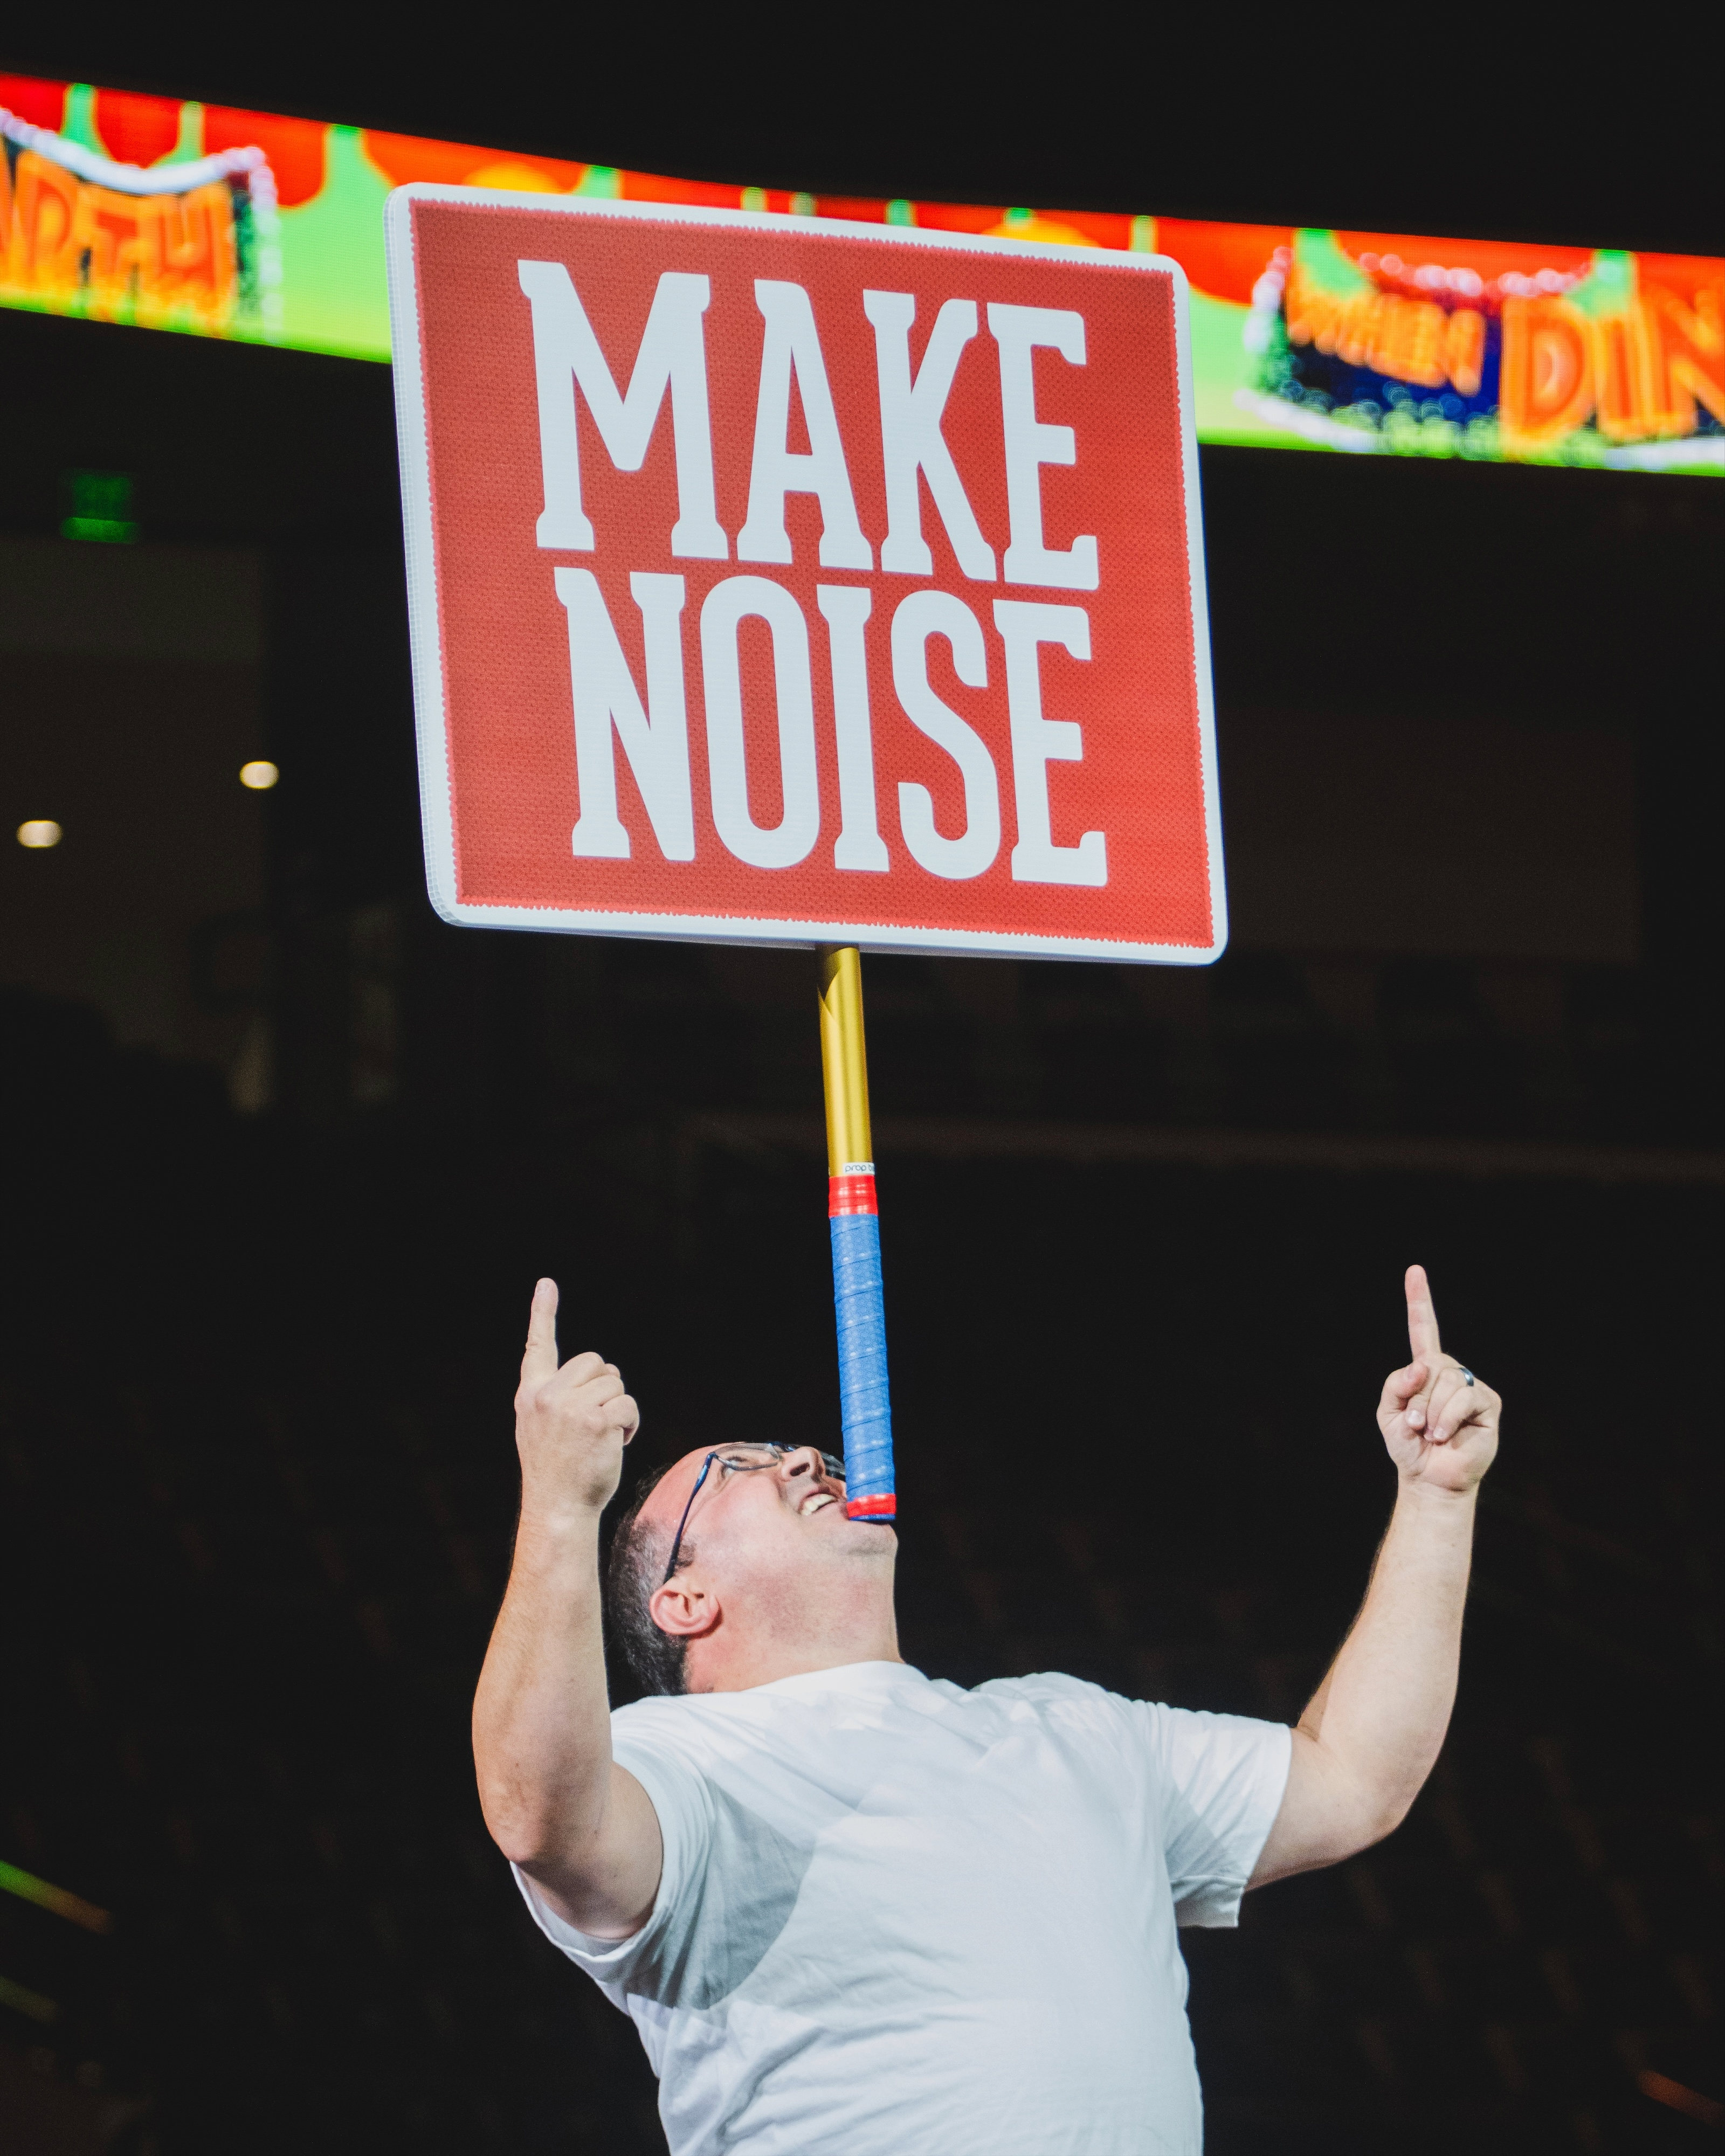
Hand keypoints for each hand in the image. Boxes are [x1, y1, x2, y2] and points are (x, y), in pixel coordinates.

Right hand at [513, 1279, 638, 1521]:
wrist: (558, 1508)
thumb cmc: (557, 1471)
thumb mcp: (541, 1428)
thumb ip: (558, 1398)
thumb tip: (601, 1374)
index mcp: (531, 1395)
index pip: (537, 1347)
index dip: (541, 1313)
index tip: (545, 1283)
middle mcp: (547, 1396)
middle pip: (596, 1363)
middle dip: (605, 1387)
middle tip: (595, 1422)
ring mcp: (571, 1407)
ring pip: (615, 1383)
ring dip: (618, 1408)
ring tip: (602, 1438)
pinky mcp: (596, 1421)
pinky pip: (628, 1405)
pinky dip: (629, 1424)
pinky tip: (615, 1444)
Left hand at [1377, 1265, 1499, 1494]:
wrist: (1429, 1478)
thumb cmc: (1408, 1445)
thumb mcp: (1388, 1413)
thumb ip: (1396, 1384)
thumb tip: (1423, 1366)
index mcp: (1425, 1369)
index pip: (1422, 1329)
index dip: (1419, 1300)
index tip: (1415, 1269)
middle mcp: (1449, 1372)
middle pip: (1430, 1365)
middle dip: (1417, 1399)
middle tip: (1415, 1425)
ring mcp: (1470, 1386)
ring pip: (1446, 1381)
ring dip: (1430, 1413)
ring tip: (1430, 1433)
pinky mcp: (1488, 1403)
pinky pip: (1463, 1398)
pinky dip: (1446, 1419)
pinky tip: (1444, 1435)